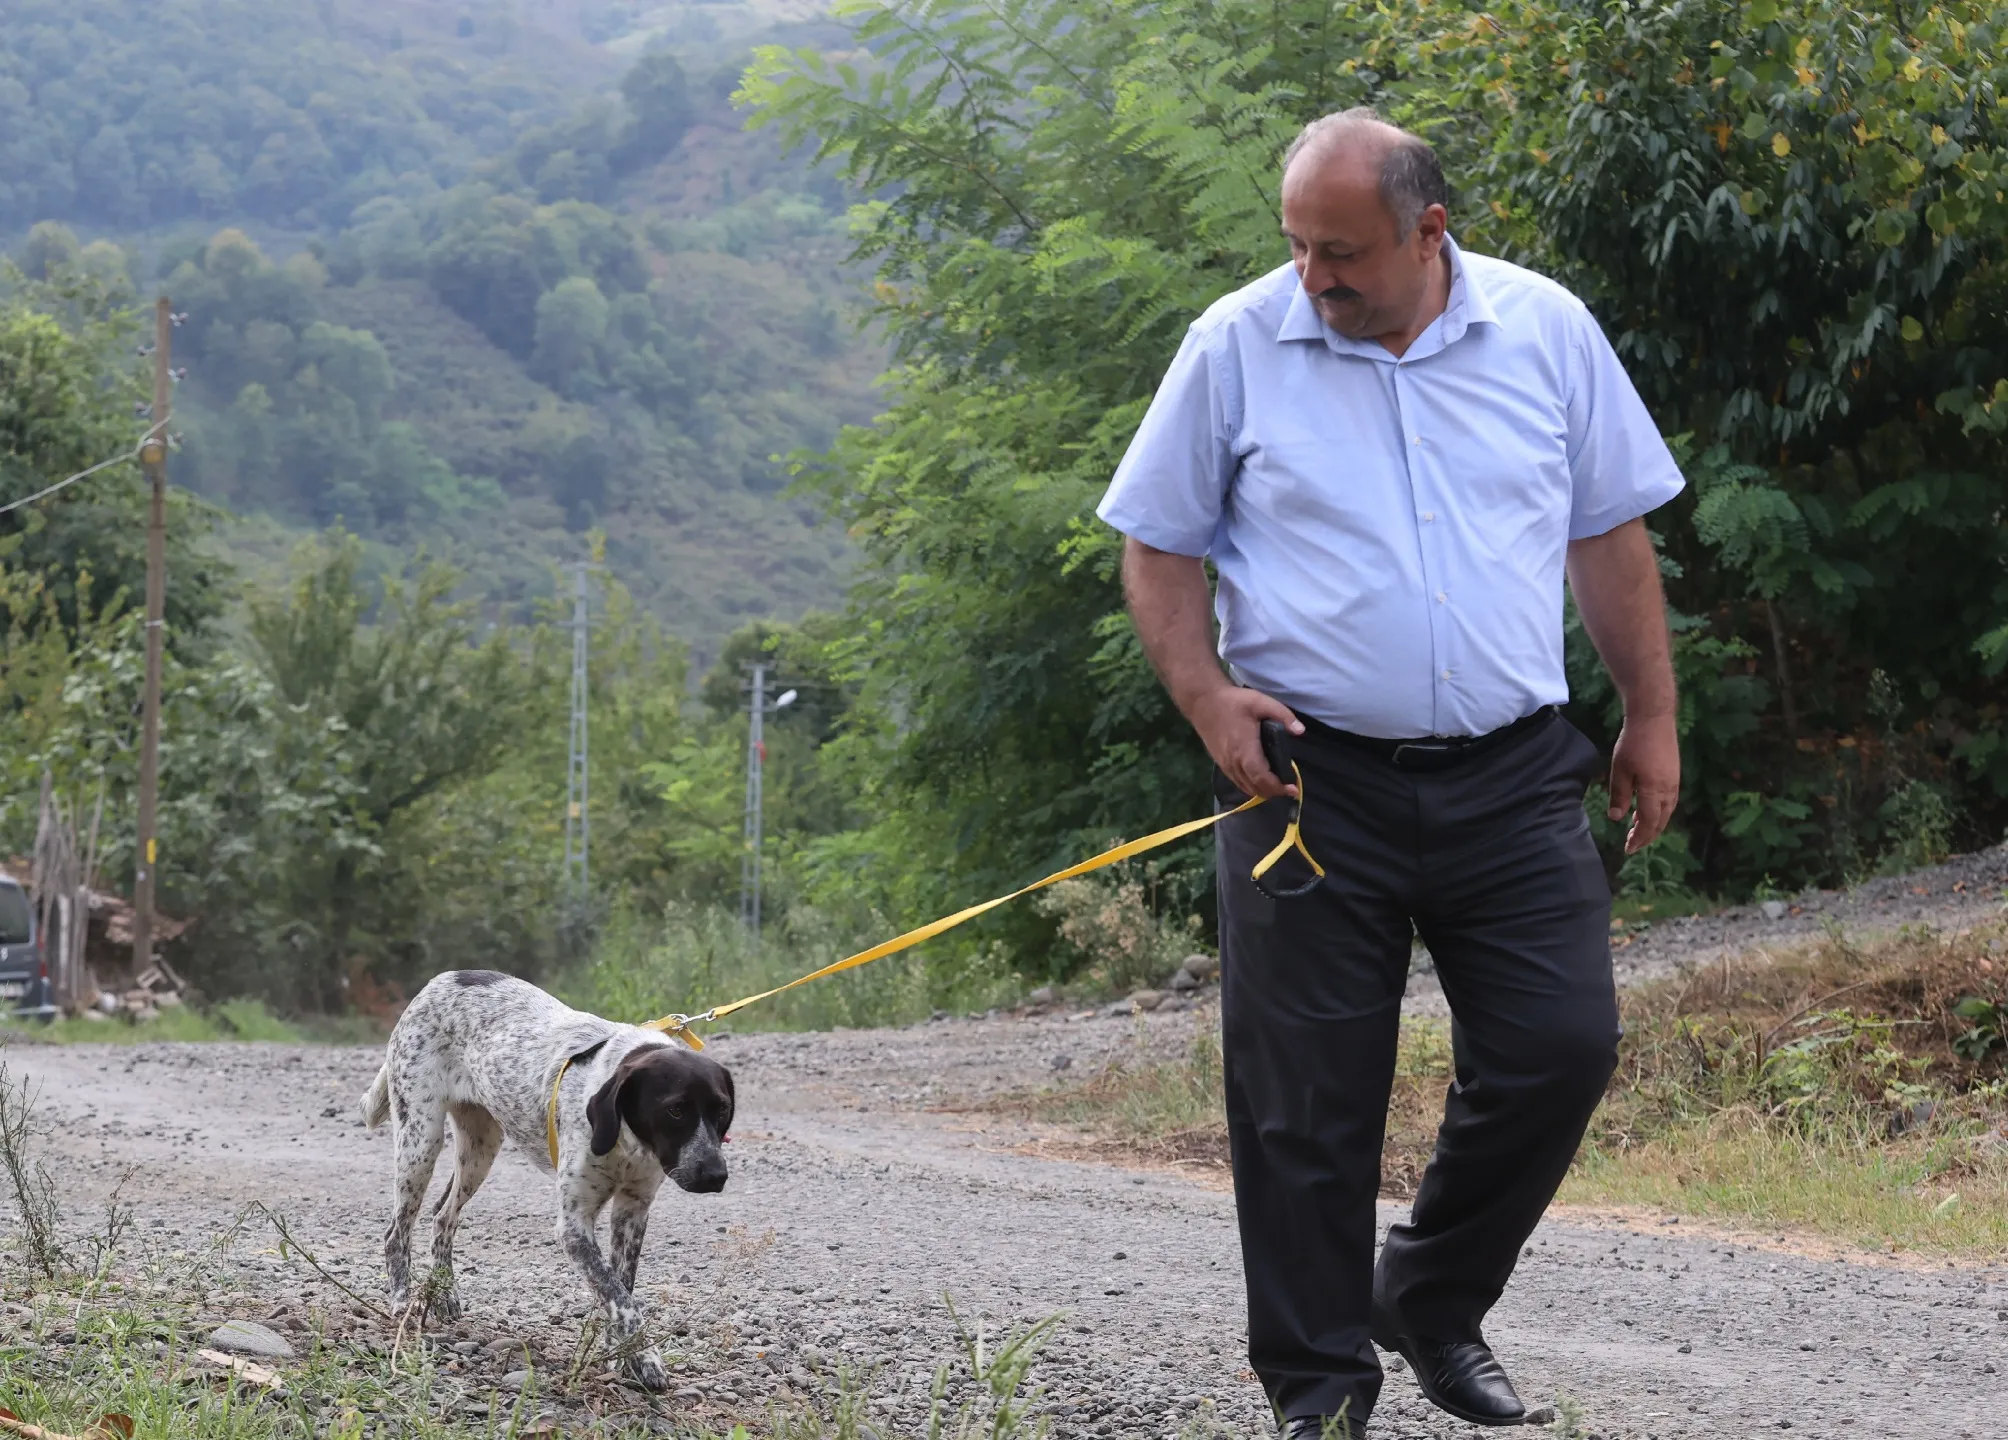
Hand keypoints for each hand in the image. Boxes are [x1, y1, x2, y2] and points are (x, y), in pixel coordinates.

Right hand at [1186, 686, 1302, 798]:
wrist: (1203, 703)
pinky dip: (1251, 786)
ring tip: (1278, 786)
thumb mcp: (1261, 702)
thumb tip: (1300, 731)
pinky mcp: (1221, 763)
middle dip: (1274, 792)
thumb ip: (1283, 715)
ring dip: (1263, 791)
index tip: (1293, 789)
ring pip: (1246, 788)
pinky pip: (1238, 782)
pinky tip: (1260, 780)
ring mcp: (1226, 765)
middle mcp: (1234, 762)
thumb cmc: (1233, 702)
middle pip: (1255, 787)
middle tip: (1289, 788)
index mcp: (1244, 749)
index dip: (1277, 787)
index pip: (1261, 777)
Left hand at [1608, 711, 1679, 852]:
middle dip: (1647, 835)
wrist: (1654, 719)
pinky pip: (1669, 801)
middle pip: (1660, 821)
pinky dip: (1659, 811)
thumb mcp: (1619, 770)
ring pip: (1667, 812)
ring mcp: (1674, 782)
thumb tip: (1617, 819)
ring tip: (1638, 829)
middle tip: (1632, 844)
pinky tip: (1648, 809)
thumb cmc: (1633, 744)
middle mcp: (1669, 790)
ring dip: (1654, 824)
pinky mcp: (1675, 775)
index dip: (1639, 838)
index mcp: (1654, 791)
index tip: (1628, 849)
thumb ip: (1620, 796)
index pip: (1649, 823)